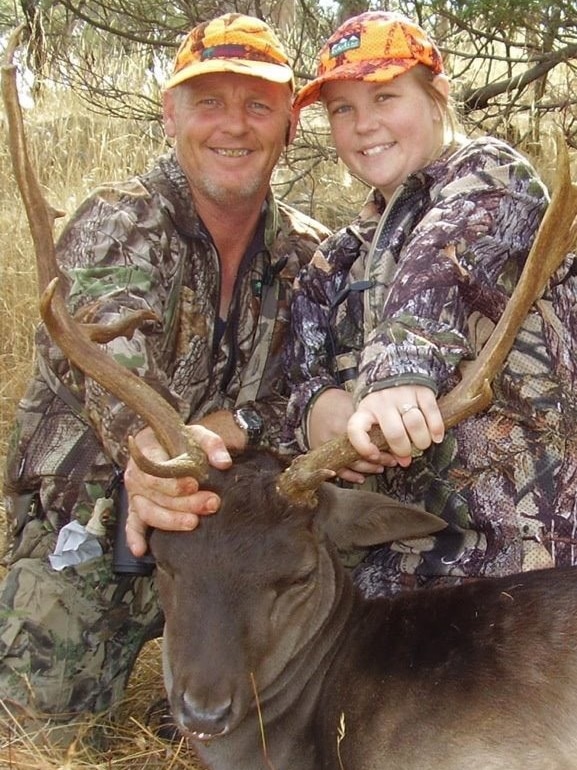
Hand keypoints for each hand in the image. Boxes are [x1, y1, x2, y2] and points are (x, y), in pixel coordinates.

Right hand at [123, 424, 232, 555]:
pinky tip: (141, 550)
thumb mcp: (196, 434)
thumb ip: (212, 444)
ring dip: (171, 520)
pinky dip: (134, 537)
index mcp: (146, 452)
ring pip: (148, 512)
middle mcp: (136, 475)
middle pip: (156, 495)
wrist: (163, 443)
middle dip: (184, 503)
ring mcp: (135, 494)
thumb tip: (224, 463)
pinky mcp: (136, 508)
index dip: (174, 483)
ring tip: (193, 523)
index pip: (156, 473)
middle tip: (211, 504)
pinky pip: (132, 524)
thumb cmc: (180, 440)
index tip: (195, 485)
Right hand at [308, 388, 394, 483]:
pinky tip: (362, 477)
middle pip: (361, 454)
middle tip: (391, 460)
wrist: (313, 403)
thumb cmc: (337, 402)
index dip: (381, 447)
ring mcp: (327, 445)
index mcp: (348, 422)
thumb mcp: (356, 404)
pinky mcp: (321, 452)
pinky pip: (337, 469)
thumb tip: (393, 430)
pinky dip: (350, 475)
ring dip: (368, 468)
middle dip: (378, 459)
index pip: (368, 440)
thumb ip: (370, 418)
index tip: (393, 449)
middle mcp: (337, 435)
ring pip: (350, 464)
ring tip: (380, 468)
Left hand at [347, 385, 444, 466]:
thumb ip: (384, 441)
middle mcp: (382, 401)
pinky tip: (436, 437)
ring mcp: (402, 394)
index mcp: (365, 410)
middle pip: (394, 434)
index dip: (364, 447)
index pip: (356, 429)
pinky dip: (436, 429)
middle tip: (408, 453)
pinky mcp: (422, 390)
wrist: (395, 367)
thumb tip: (404, 462)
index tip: (375, 455)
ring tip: (422, 444)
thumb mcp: (374, 417)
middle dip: (404, 450)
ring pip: (415, 424)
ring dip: (422, 441)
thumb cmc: (383, 403)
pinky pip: (432, 413)